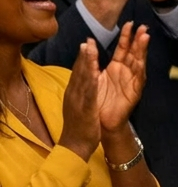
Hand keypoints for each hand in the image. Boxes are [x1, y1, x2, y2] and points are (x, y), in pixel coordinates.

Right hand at [59, 41, 101, 160]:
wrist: (75, 146)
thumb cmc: (79, 125)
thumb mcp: (80, 104)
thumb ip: (81, 92)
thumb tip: (83, 80)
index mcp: (74, 92)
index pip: (79, 72)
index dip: (83, 57)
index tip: (87, 43)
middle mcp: (74, 94)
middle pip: (79, 71)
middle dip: (85, 55)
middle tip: (88, 40)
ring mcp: (78, 101)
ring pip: (82, 78)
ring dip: (86, 63)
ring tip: (89, 48)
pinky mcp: (84, 109)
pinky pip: (88, 92)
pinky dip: (90, 80)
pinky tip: (94, 70)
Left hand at [96, 23, 148, 132]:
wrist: (98, 125)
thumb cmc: (97, 102)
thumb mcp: (93, 78)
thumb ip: (93, 62)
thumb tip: (89, 43)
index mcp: (116, 68)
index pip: (123, 49)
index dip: (126, 37)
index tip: (129, 24)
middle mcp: (126, 73)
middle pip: (134, 53)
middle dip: (138, 39)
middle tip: (142, 27)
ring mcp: (131, 82)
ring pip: (138, 62)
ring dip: (142, 50)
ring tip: (145, 37)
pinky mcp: (133, 93)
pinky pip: (138, 80)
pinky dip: (140, 70)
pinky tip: (141, 61)